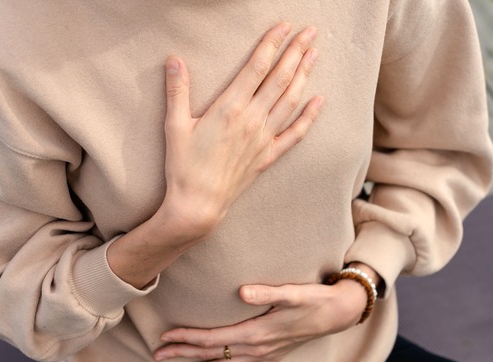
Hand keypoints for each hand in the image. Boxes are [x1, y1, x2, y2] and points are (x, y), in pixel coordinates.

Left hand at [153, 280, 366, 361]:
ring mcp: (264, 355)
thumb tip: (241, 292)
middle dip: (184, 354)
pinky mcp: (273, 356)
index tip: (166, 336)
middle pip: (213, 353)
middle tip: (157, 355)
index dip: (187, 337)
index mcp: (255, 332)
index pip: (212, 338)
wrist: (337, 313)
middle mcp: (256, 348)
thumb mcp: (291, 292)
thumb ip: (266, 293)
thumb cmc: (313, 300)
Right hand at [159, 22, 323, 237]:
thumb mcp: (174, 126)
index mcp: (229, 107)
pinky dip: (309, 116)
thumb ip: (177, 91)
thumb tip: (174, 60)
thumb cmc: (183, 166)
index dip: (272, 44)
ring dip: (304, 75)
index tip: (284, 26)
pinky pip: (295, 134)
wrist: (198, 205)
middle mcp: (252, 119)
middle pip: (280, 78)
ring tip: (315, 54)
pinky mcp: (268, 156)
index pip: (257, 67)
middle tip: (310, 32)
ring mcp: (263, 138)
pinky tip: (319, 101)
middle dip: (296, 51)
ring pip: (290, 101)